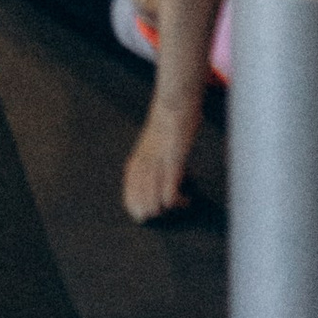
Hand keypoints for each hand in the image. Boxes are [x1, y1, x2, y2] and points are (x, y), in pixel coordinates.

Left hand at [123, 92, 204, 224]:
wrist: (173, 104)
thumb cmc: (167, 124)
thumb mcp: (152, 148)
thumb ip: (151, 165)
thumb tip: (159, 182)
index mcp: (135, 166)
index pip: (130, 201)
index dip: (144, 211)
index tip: (160, 206)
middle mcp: (141, 169)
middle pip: (141, 208)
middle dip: (158, 213)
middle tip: (171, 204)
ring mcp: (156, 167)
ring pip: (153, 206)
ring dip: (169, 209)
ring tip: (181, 201)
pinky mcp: (172, 163)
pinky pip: (169, 195)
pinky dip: (179, 202)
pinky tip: (187, 199)